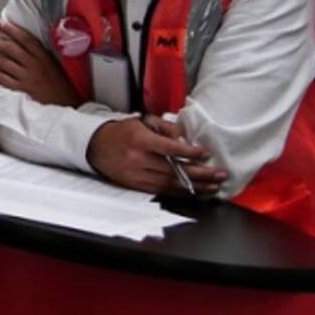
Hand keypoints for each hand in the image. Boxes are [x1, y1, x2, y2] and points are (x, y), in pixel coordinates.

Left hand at [0, 20, 80, 106]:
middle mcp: (34, 64)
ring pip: (3, 63)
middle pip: (9, 48)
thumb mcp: (53, 64)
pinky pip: (2, 80)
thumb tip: (23, 42)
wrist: (67, 104)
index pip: (24, 38)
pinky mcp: (23, 90)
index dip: (10, 29)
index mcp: (43, 56)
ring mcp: (28, 77)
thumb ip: (40, 54)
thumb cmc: (60, 84)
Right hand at [86, 117, 227, 195]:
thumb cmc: (122, 132)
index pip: (169, 149)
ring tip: (213, 186)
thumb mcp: (142, 121)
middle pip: (174, 170)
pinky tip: (195, 191)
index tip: (205, 154)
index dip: (189, 152)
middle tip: (219, 174)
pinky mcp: (136, 186)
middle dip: (201, 174)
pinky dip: (181, 192)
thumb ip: (165, 127)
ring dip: (195, 186)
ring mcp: (137, 175)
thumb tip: (185, 139)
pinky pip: (163, 191)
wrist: (96, 147)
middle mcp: (138, 160)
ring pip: (171, 184)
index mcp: (139, 140)